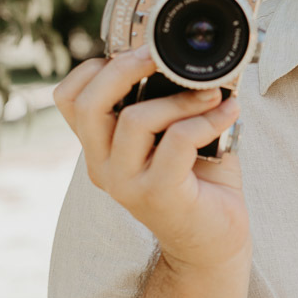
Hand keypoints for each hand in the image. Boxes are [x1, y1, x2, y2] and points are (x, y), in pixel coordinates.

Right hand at [53, 47, 249, 270]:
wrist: (214, 242)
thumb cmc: (198, 182)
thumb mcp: (172, 134)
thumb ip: (166, 101)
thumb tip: (188, 58)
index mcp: (101, 148)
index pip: (69, 99)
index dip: (95, 68)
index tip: (138, 55)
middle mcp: (103, 167)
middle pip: (88, 104)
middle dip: (125, 68)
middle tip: (161, 58)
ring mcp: (126, 184)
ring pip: (135, 120)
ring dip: (180, 99)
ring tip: (213, 96)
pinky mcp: (159, 195)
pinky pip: (178, 141)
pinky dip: (207, 119)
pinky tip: (228, 114)